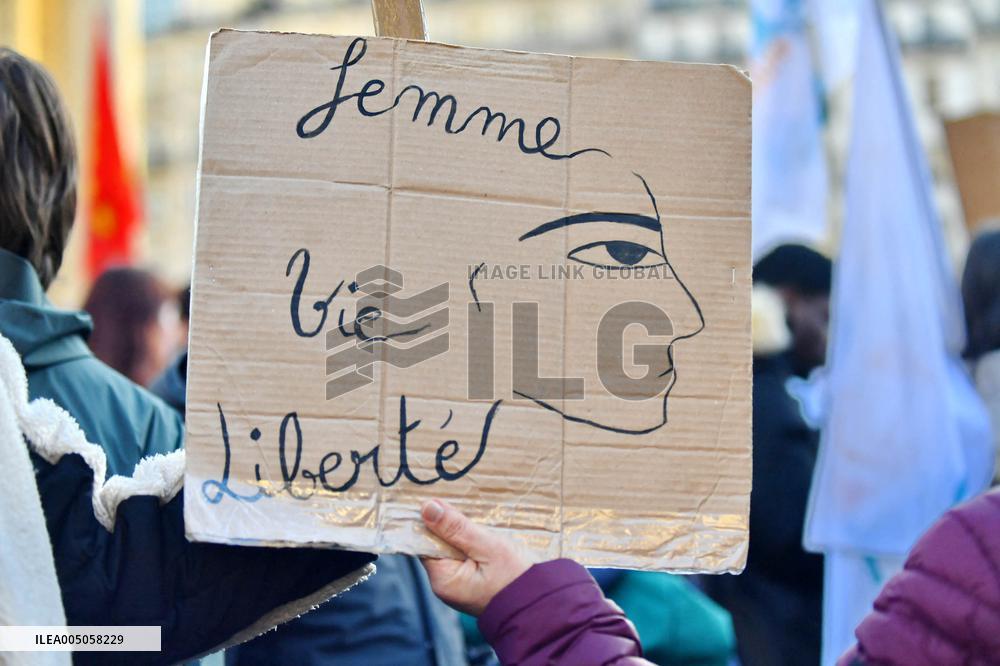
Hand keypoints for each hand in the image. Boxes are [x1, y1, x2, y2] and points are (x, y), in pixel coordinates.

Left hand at [419, 499, 529, 616]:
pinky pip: (466, 555)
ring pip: (453, 548)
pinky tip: (485, 532)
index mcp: (444, 580)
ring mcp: (460, 585)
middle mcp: (447, 585)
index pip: (424, 542)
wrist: (543, 605)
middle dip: (450, 524)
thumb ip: (457, 528)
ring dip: (464, 532)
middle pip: (438, 544)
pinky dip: (473, 543)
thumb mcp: (488, 547)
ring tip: (478, 516)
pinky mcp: (473, 582)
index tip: (441, 498)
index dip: (431, 520)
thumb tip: (427, 508)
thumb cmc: (518, 578)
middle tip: (464, 504)